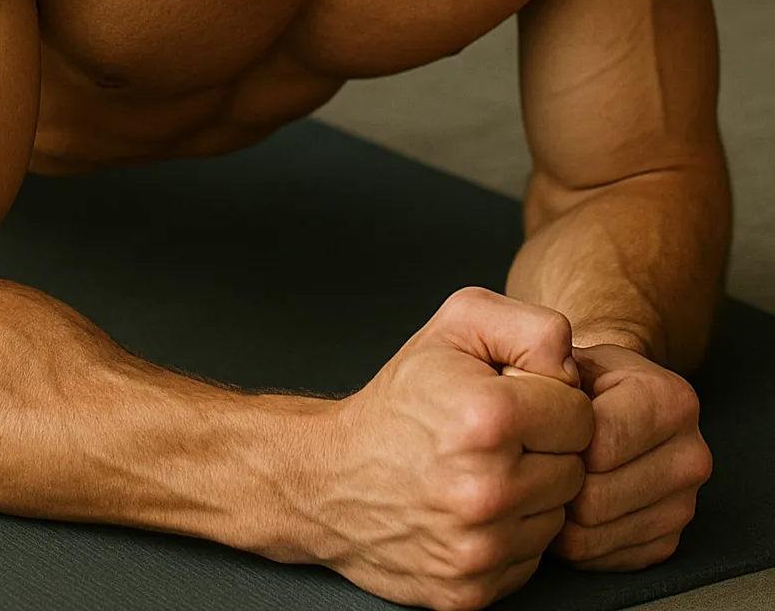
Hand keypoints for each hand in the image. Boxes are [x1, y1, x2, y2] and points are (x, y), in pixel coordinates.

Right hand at [315, 288, 592, 610]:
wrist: (329, 474)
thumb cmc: (398, 399)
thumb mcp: (456, 325)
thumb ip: (531, 328)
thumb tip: (574, 370)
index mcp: (486, 419)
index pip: (581, 415)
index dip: (548, 400)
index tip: (508, 399)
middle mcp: (485, 490)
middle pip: (576, 469)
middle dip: (542, 447)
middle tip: (490, 436)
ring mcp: (479, 547)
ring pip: (557, 516)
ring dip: (529, 492)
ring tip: (478, 469)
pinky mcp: (473, 590)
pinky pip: (532, 558)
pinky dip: (509, 532)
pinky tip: (471, 506)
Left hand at [547, 344, 711, 570]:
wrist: (605, 397)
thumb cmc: (573, 378)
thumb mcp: (557, 351)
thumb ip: (539, 352)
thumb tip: (517, 378)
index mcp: (670, 400)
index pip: (596, 446)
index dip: (552, 440)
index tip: (536, 425)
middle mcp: (690, 455)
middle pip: (595, 497)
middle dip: (554, 479)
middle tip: (537, 457)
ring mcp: (684, 504)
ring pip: (593, 533)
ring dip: (558, 511)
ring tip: (547, 476)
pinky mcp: (666, 541)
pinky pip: (600, 558)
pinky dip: (571, 536)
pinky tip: (565, 501)